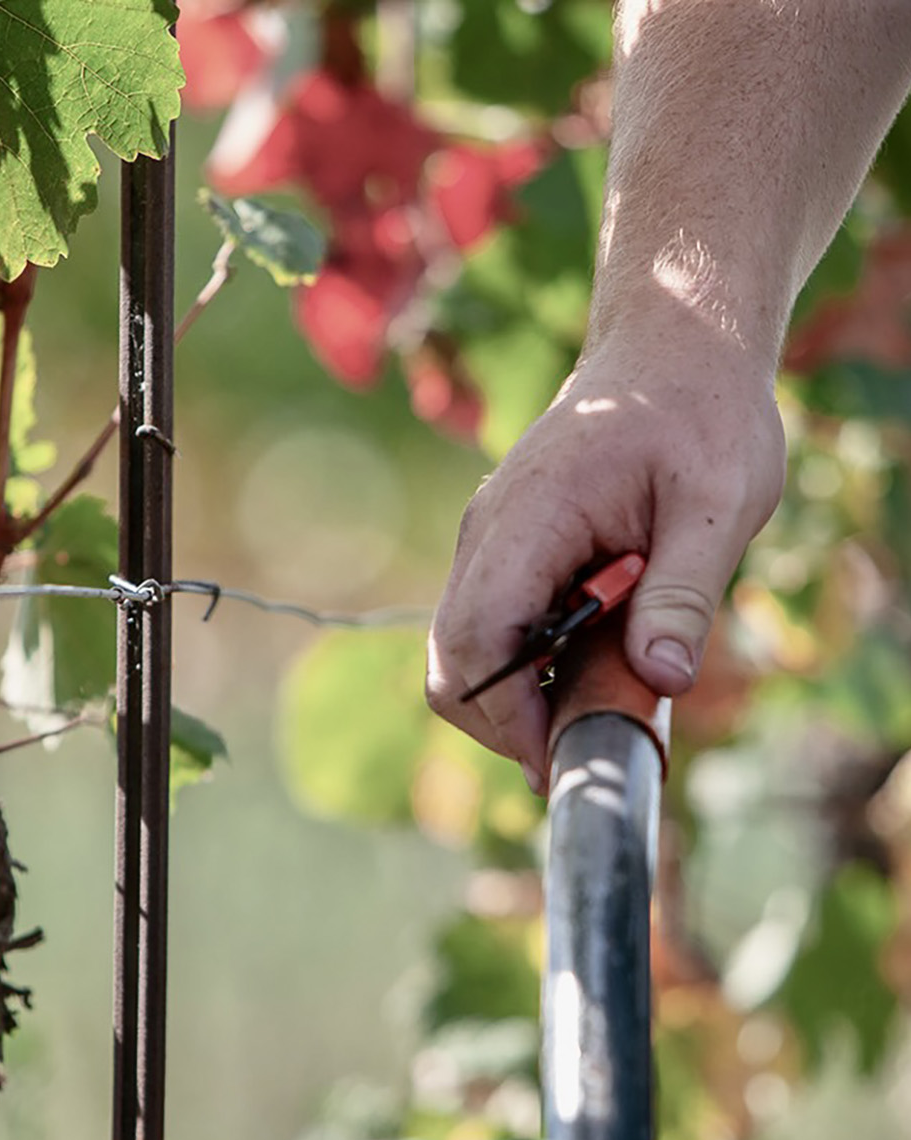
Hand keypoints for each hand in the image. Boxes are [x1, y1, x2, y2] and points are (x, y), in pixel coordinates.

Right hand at [426, 331, 785, 789]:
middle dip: (503, 722)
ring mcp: (487, 542)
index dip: (506, 714)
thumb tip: (660, 683)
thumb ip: (683, 594)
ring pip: (460, 650)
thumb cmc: (701, 412)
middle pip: (450, 659)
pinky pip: (487, 628)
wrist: (672, 348)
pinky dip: (524, 668)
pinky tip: (587, 662)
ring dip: (516, 696)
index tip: (560, 758)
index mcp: (530, 516)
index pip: (476, 638)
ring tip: (596, 700)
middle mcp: (488, 533)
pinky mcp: (503, 551)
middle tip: (581, 747)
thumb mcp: (720, 502)